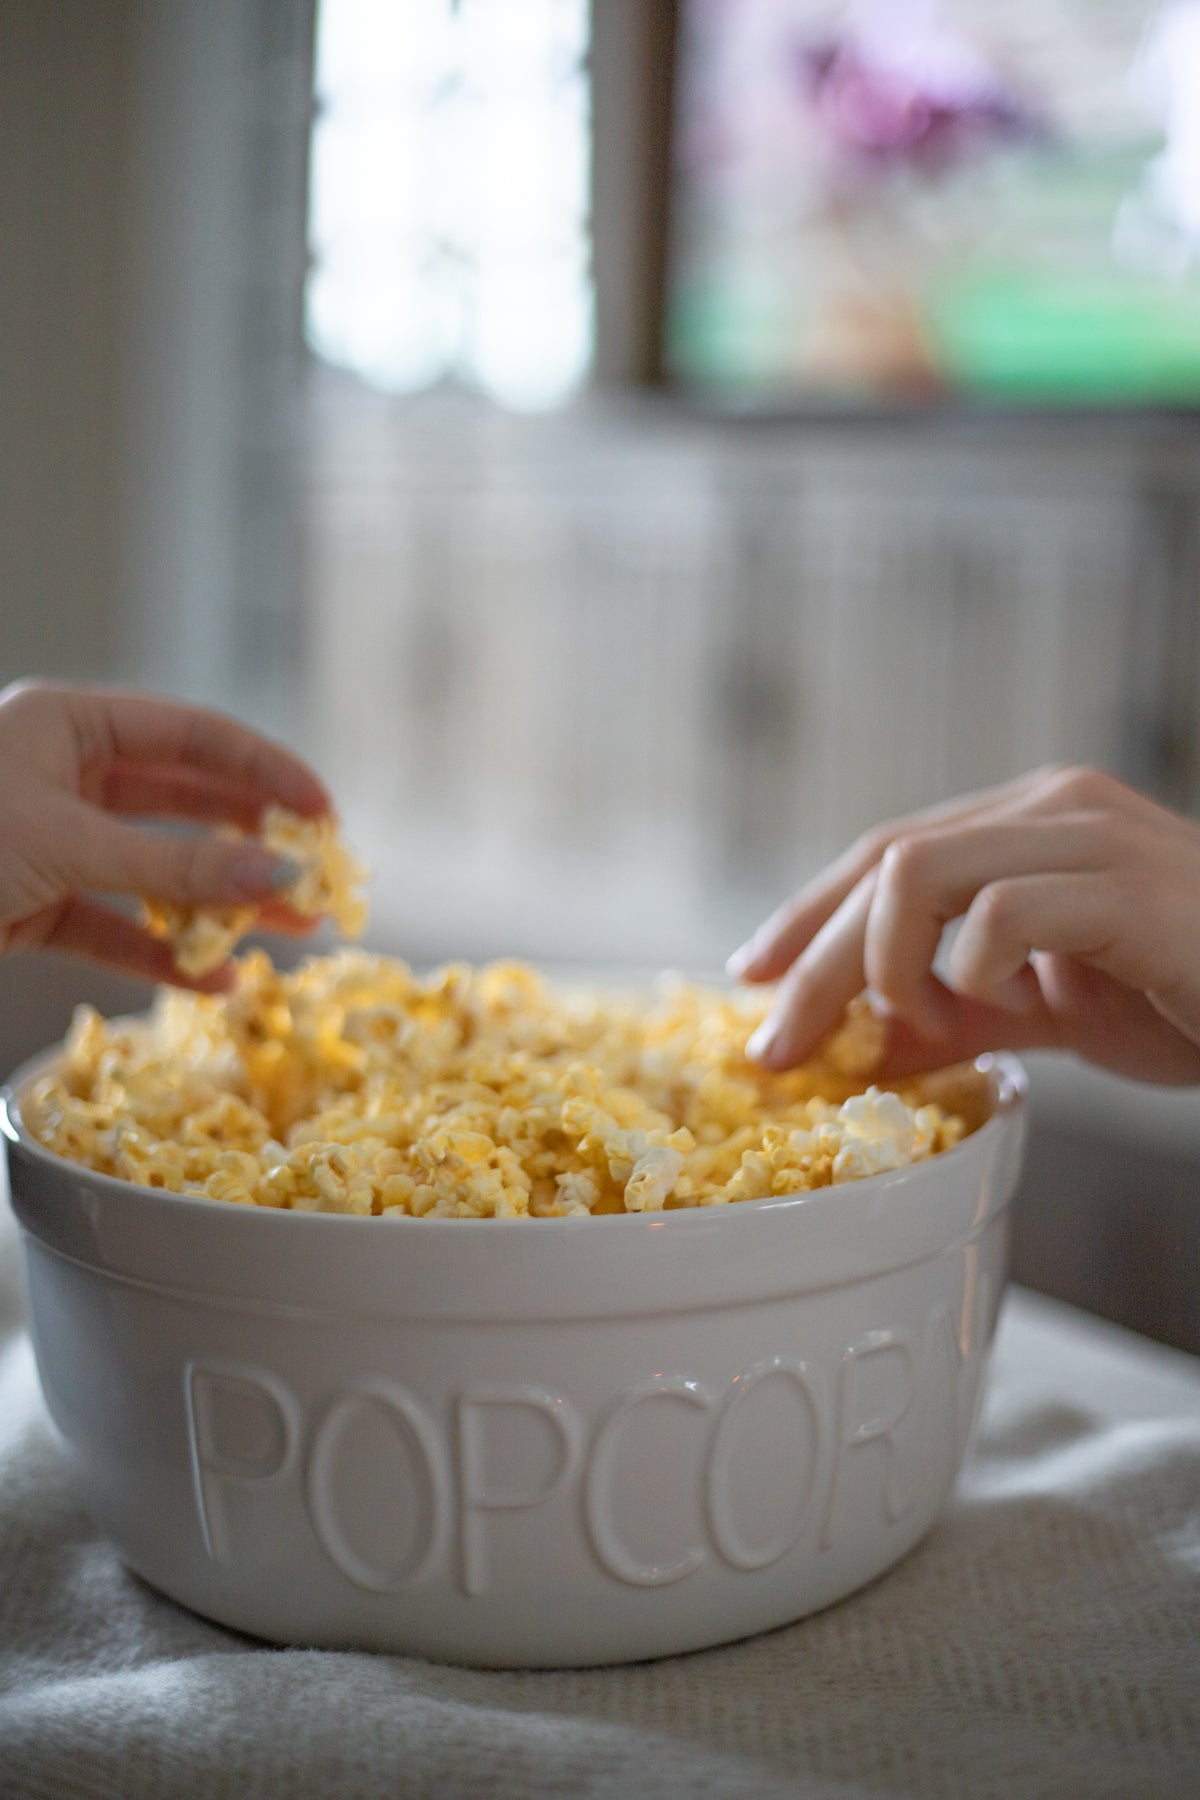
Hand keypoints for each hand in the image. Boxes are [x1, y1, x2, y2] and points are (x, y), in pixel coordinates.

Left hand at [0, 681, 330, 988]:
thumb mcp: (68, 845)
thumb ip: (176, 866)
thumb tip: (283, 877)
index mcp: (67, 722)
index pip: (193, 735)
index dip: (266, 771)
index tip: (324, 814)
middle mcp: (63, 773)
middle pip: (185, 804)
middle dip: (254, 844)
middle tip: (317, 877)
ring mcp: (52, 841)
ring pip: (156, 872)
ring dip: (221, 905)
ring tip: (294, 930)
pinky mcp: (34, 906)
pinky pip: (113, 928)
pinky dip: (159, 955)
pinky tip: (214, 980)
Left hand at [728, 765, 1199, 1085]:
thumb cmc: (1184, 994)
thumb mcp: (1045, 1013)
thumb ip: (956, 1017)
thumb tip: (860, 1046)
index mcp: (1026, 821)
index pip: (882, 850)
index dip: (808, 914)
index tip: (753, 978)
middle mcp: (1050, 804)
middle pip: (883, 861)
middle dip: (814, 961)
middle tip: (779, 1045)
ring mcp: (1088, 834)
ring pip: (917, 871)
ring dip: (885, 964)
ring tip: (912, 1026)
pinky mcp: (1124, 886)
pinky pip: (1000, 915)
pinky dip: (973, 973)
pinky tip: (1005, 1012)